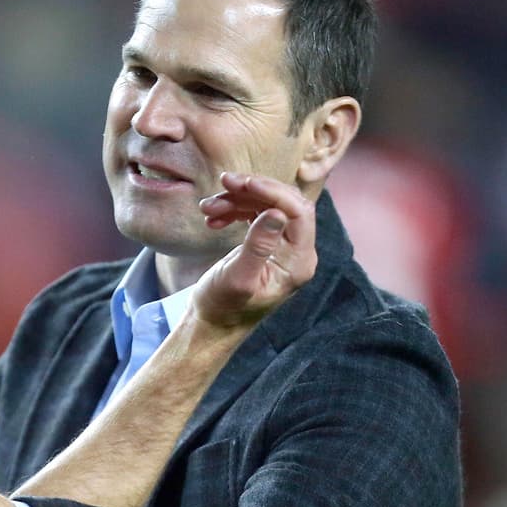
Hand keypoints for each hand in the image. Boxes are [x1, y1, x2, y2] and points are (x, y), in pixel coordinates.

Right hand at [193, 172, 315, 327]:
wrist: (211, 323)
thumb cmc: (223, 308)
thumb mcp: (238, 279)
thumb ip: (258, 246)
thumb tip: (276, 213)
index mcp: (298, 263)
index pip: (299, 213)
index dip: (273, 192)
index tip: (243, 183)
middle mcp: (296, 253)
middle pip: (286, 203)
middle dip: (254, 190)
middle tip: (225, 182)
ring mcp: (283, 248)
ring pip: (268, 206)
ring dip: (238, 200)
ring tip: (207, 207)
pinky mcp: (266, 244)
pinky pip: (256, 215)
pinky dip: (234, 210)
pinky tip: (212, 218)